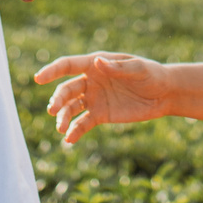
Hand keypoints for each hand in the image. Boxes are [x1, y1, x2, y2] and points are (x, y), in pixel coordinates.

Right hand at [33, 51, 174, 142]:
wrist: (164, 95)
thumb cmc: (152, 75)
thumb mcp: (138, 69)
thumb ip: (118, 67)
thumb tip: (97, 63)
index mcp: (96, 64)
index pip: (69, 65)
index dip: (52, 70)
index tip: (38, 78)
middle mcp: (90, 81)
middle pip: (67, 89)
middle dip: (58, 99)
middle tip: (53, 110)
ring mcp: (94, 99)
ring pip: (71, 108)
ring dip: (63, 117)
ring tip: (61, 129)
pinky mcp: (100, 115)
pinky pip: (83, 123)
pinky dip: (75, 131)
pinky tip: (69, 139)